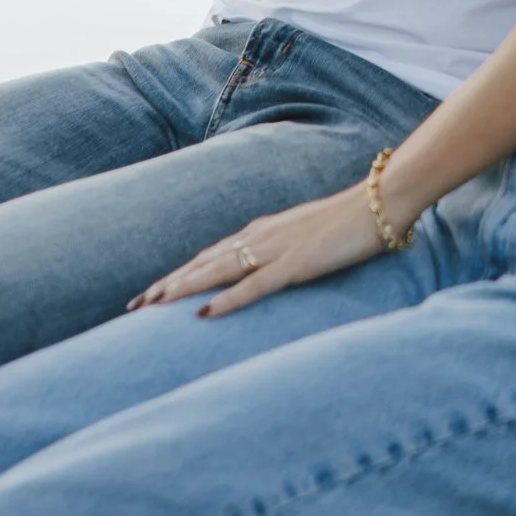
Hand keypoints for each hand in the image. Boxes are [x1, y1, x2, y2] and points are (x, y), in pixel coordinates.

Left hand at [127, 184, 385, 318]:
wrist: (382, 200)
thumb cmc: (352, 219)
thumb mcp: (310, 235)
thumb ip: (286, 248)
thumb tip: (269, 266)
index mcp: (264, 231)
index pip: (210, 256)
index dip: (179, 274)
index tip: (151, 292)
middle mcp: (261, 237)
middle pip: (203, 264)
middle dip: (167, 285)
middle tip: (133, 306)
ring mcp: (277, 249)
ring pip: (217, 271)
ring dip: (182, 289)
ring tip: (151, 307)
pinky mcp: (297, 263)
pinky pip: (254, 286)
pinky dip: (226, 300)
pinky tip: (204, 314)